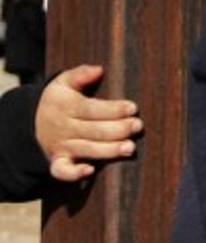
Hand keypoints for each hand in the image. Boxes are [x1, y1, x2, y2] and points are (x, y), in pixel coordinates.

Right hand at [34, 65, 140, 181]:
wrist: (30, 123)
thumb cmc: (57, 101)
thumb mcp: (63, 82)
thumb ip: (80, 74)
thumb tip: (99, 69)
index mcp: (67, 106)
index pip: (92, 108)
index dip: (113, 109)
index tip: (133, 108)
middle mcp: (65, 127)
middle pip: (94, 130)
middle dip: (118, 129)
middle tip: (137, 126)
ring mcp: (62, 145)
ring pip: (87, 149)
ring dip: (108, 150)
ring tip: (129, 148)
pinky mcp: (58, 161)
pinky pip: (62, 170)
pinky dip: (73, 173)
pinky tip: (89, 171)